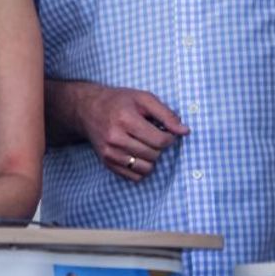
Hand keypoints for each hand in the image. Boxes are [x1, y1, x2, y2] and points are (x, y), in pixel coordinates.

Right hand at [73, 85, 188, 181]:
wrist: (89, 109)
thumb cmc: (120, 101)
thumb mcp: (144, 98)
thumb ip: (166, 114)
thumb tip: (185, 131)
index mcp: (126, 120)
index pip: (160, 140)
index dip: (170, 137)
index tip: (167, 132)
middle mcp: (115, 138)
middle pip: (154, 154)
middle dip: (160, 147)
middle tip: (154, 136)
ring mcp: (110, 153)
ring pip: (145, 168)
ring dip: (152, 158)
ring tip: (146, 145)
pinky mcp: (107, 163)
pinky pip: (134, 177)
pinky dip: (141, 168)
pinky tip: (138, 154)